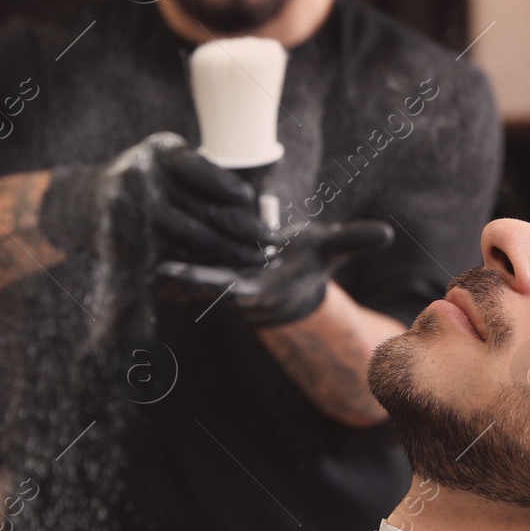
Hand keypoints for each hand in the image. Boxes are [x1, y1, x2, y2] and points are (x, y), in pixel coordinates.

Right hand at [39, 133, 273, 267]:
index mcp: (158, 152)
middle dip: (242, 231)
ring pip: (190, 241)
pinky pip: (174, 258)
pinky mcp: (127, 247)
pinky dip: (203, 265)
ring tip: (255, 259)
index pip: (197, 169)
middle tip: (269, 243)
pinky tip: (227, 269)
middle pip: (200, 212)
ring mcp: (131, 216)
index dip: (227, 188)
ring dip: (229, 254)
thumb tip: (252, 207)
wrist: (83, 201)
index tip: (251, 201)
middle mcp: (141, 181)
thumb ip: (201, 175)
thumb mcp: (166, 160)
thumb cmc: (145, 179)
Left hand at [152, 220, 394, 327]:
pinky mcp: (206, 284)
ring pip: (187, 286)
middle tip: (158, 272)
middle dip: (183, 284)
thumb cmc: (308, 262)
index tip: (193, 278)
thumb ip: (353, 241)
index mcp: (260, 293)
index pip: (234, 292)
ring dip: (167, 276)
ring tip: (143, 260)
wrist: (288, 283)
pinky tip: (145, 248)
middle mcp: (234, 296)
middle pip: (205, 293)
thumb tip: (387, 233)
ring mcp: (217, 293)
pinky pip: (182, 277)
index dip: (212, 286)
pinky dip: (166, 268)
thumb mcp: (329, 248)